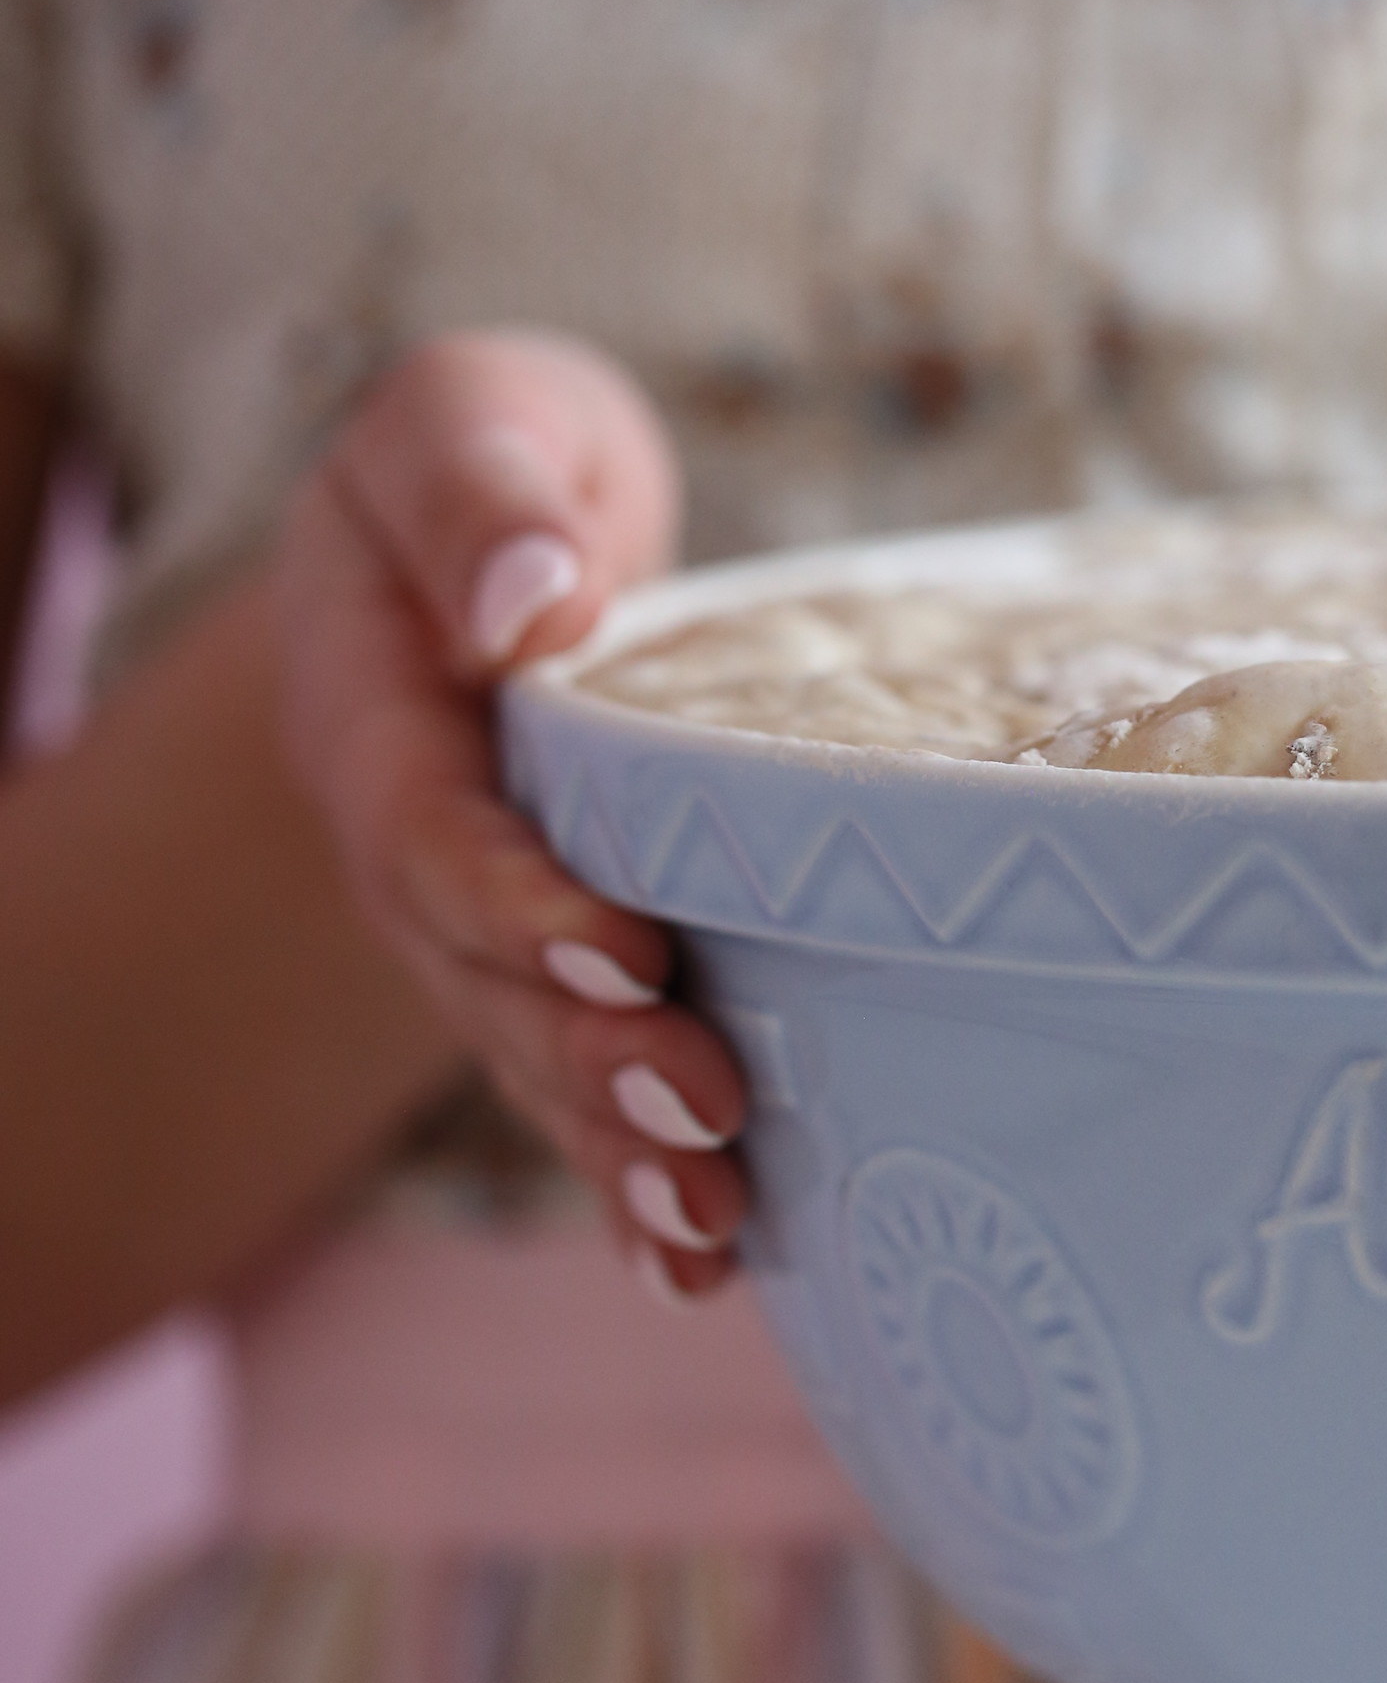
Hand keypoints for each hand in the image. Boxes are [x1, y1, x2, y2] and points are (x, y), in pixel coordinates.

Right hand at [276, 330, 749, 1294]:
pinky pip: (579, 1087)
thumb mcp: (471, 416)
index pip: (430, 830)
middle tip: (710, 1110)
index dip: (517, 900)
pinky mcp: (556, 977)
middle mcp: (414, 855)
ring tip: (715, 1220)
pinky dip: (631, 1182)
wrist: (498, 538)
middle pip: (486, 982)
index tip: (626, 946)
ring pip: (534, 1061)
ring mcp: (478, 935)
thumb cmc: (498, 463)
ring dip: (620, 1149)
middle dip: (592, 1059)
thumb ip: (482, 489)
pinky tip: (706, 1265)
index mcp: (375, 719)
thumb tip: (535, 601)